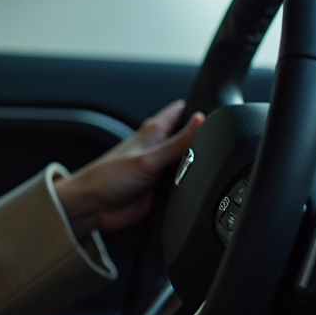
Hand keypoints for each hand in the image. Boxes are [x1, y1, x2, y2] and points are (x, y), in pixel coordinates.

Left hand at [53, 100, 204, 238]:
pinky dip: (192, 183)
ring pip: (189, 161)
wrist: (93, 207)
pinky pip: (184, 182)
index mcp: (153, 131)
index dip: (199, 107)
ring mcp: (160, 168)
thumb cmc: (107, 178)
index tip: (219, 109)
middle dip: (205, 139)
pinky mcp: (162, 188)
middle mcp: (157, 147)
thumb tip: (201, 121)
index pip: (180, 111)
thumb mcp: (148, 159)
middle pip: (190, 137)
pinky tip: (198, 187)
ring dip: (199, 164)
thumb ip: (176, 143)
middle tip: (222, 143)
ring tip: (211, 166)